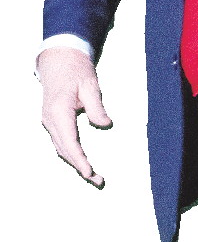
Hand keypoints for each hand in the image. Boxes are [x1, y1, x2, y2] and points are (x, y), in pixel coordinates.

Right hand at [37, 47, 111, 186]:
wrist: (59, 60)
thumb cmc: (75, 71)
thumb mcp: (90, 85)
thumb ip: (97, 106)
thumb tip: (105, 124)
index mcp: (59, 110)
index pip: (69, 142)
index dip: (79, 160)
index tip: (89, 173)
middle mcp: (50, 119)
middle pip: (65, 150)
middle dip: (80, 167)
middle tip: (99, 181)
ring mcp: (48, 120)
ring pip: (61, 148)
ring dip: (75, 162)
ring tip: (94, 176)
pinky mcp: (52, 121)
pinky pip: (60, 142)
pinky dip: (71, 154)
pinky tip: (82, 161)